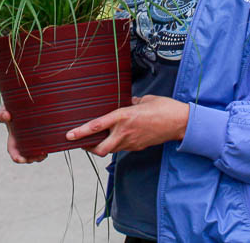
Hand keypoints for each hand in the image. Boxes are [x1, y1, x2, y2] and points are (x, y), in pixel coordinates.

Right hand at [0, 53, 45, 163]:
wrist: (35, 107)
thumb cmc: (22, 95)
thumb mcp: (15, 84)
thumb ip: (3, 70)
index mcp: (11, 113)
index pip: (3, 115)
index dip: (3, 115)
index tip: (8, 115)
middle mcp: (15, 128)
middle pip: (11, 142)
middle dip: (15, 150)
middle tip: (21, 155)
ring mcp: (24, 137)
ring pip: (23, 152)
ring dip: (29, 156)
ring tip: (39, 156)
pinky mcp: (35, 142)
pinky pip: (34, 153)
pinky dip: (37, 156)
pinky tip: (44, 154)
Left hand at [65, 95, 189, 157]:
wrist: (180, 123)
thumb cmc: (163, 107)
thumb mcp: (143, 99)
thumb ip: (130, 102)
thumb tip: (124, 102)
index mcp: (124, 117)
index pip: (97, 126)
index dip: (81, 131)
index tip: (69, 135)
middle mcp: (125, 132)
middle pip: (100, 148)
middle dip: (87, 147)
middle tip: (79, 142)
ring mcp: (132, 142)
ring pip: (110, 149)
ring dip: (101, 145)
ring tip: (93, 139)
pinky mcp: (138, 147)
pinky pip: (122, 147)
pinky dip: (115, 144)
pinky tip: (114, 137)